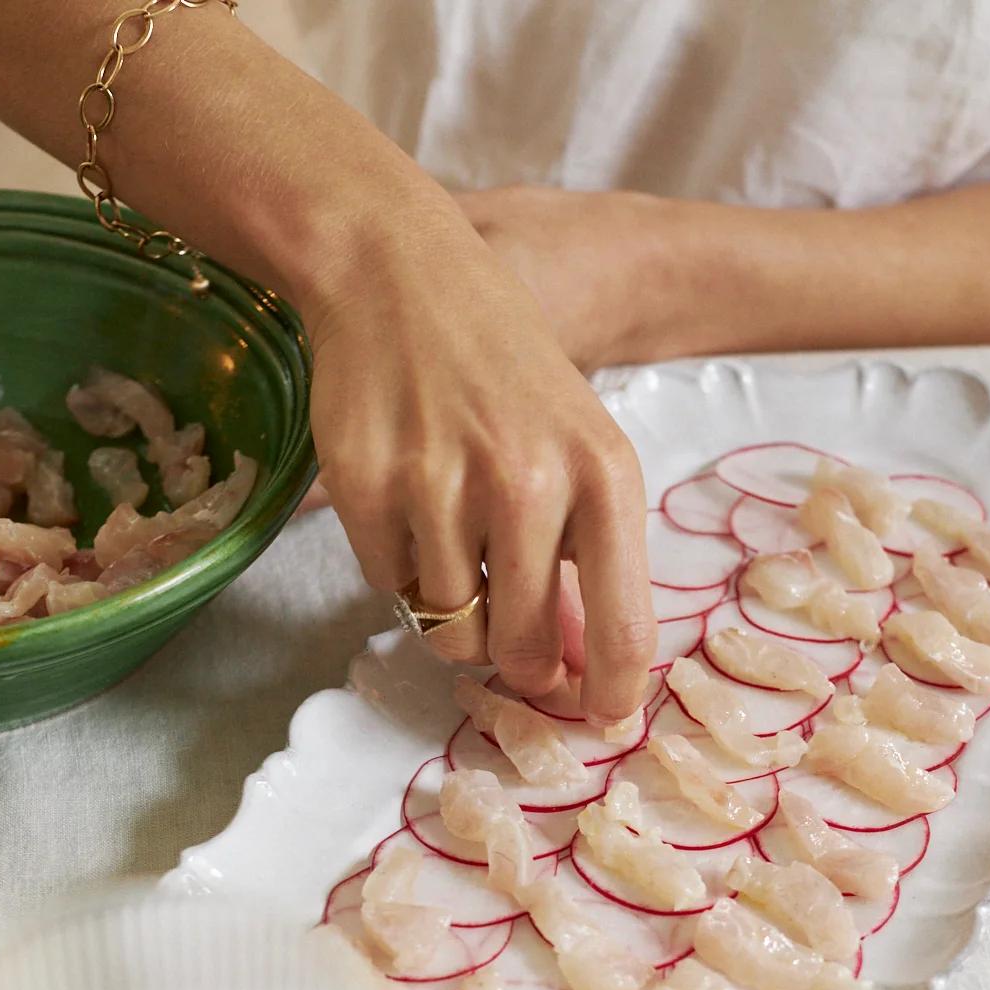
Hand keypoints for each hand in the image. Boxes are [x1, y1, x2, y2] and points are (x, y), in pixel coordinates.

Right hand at [296, 187, 654, 719]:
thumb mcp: (575, 448)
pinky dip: (400, 566)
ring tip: (454, 534)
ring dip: (452, 607)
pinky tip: (408, 502)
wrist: (399, 273)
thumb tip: (578, 672)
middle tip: (509, 636)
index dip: (608, 693)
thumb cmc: (502, 372)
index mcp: (603, 475)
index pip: (623, 630)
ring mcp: (440, 488)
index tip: (600, 716)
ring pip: (450, 628)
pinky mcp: (366, 490)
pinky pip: (389, 586)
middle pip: (523, 652)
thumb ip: (587, 558)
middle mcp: (527, 484)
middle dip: (517, 664)